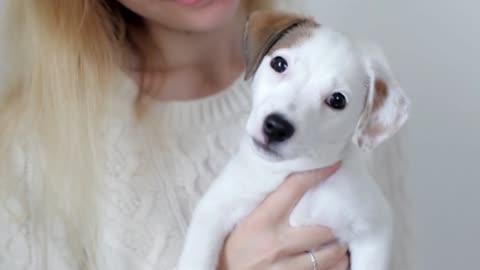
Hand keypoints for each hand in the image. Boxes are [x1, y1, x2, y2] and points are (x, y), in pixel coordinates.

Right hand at [218, 162, 348, 269]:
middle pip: (323, 228)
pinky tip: (333, 261)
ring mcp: (287, 268)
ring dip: (338, 248)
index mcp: (261, 221)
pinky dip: (337, 266)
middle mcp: (277, 244)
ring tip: (336, 243)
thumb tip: (289, 183)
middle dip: (333, 225)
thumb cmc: (230, 251)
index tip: (333, 165)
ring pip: (332, 254)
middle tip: (335, 220)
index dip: (317, 173)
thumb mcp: (242, 223)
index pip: (294, 188)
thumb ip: (265, 206)